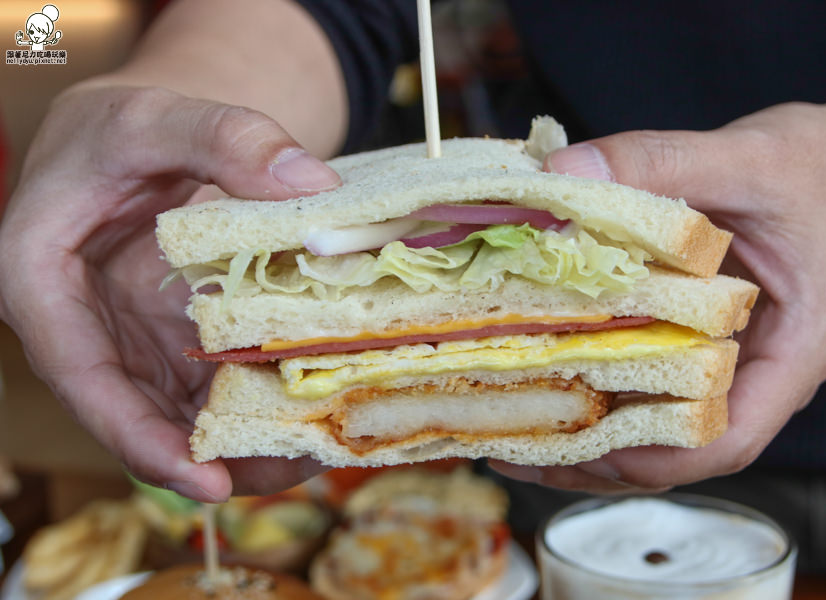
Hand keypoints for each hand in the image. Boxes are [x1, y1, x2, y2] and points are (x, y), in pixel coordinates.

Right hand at [0, 82, 341, 500]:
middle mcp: (80, 325)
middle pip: (135, 413)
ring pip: (174, 409)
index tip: (204, 480)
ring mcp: (126, 337)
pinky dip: (248, 398)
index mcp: (41, 279)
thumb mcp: (161, 115)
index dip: (138, 435)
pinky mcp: (164, 338)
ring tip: (310, 454)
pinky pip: (203, 382)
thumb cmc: (123, 127)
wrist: (132, 137)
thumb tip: (311, 188)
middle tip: (286, 471)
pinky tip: (305, 408)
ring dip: (236, 439)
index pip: (81, 374)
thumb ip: (228, 138)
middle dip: (207, 457)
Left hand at [493, 96, 825, 492]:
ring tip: (518, 428)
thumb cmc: (813, 162)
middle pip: (685, 447)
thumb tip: (564, 175)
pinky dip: (605, 391)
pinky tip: (549, 379)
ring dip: (594, 434)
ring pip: (665, 426)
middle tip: (519, 451)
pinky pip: (657, 384)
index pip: (733, 435)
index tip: (583, 447)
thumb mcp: (741, 155)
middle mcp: (766, 371)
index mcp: (799, 345)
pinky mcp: (706, 343)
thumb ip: (657, 159)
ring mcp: (736, 363)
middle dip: (602, 458)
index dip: (657, 455)